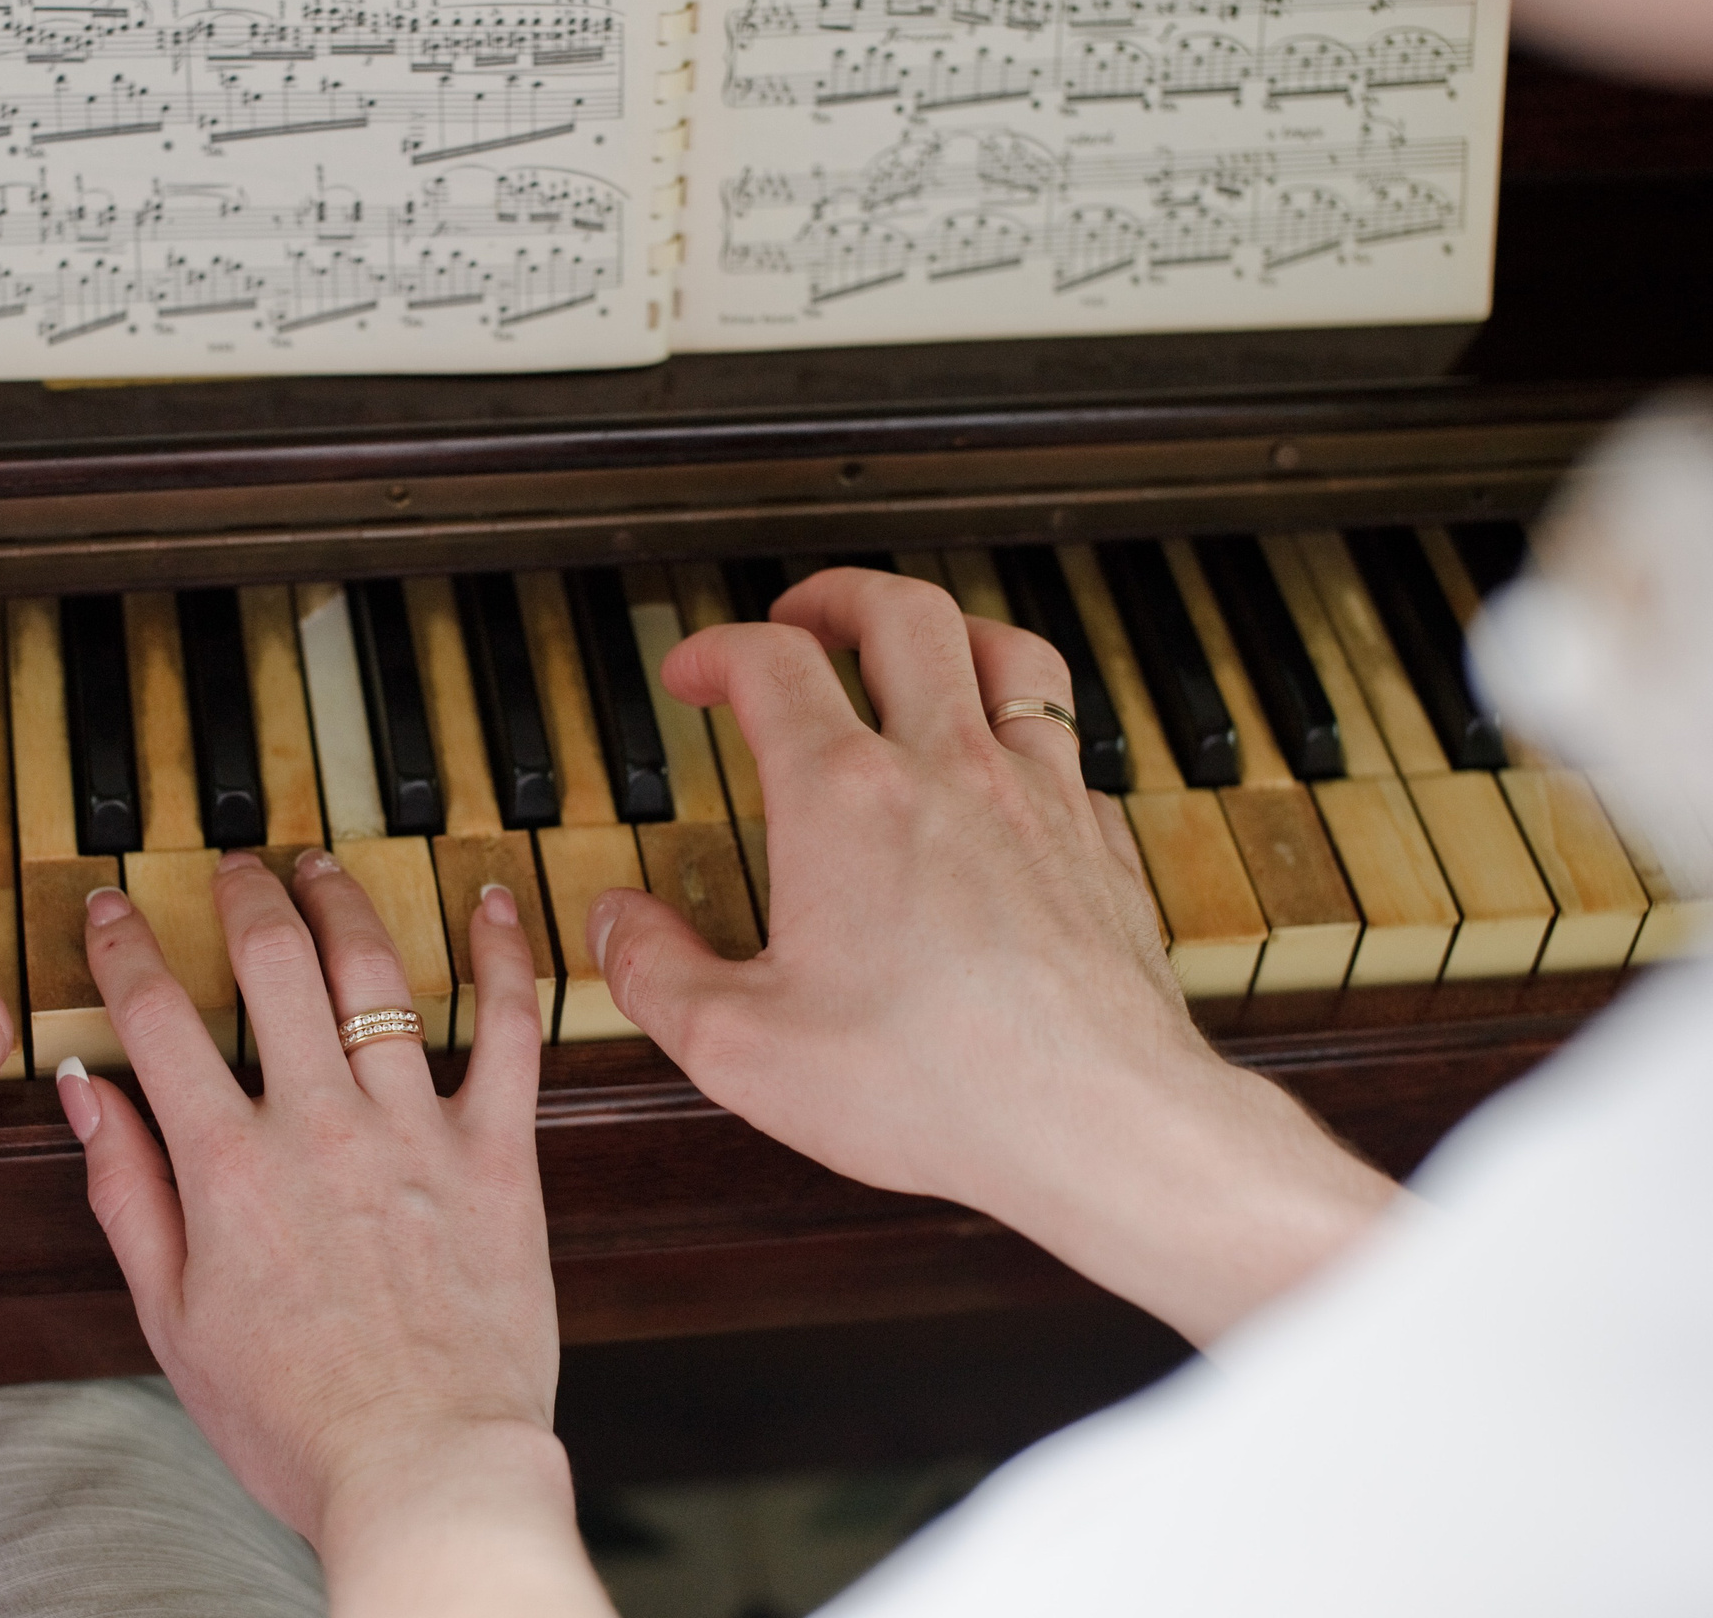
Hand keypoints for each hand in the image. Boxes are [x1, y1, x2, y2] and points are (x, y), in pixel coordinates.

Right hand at [67, 848, 611, 1617]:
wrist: (423, 1470)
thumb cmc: (296, 1419)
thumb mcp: (172, 1317)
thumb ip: (127, 1194)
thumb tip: (89, 1095)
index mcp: (229, 1165)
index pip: (157, 1017)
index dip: (124, 947)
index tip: (110, 910)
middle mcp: (319, 1125)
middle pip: (270, 963)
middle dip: (242, 897)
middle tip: (232, 869)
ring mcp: (414, 1129)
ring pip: (374, 972)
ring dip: (340, 903)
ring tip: (320, 867)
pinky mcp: (500, 1152)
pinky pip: (507, 1028)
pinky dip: (499, 955)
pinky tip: (488, 904)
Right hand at [588, 567, 1398, 1344]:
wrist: (1099, 1122)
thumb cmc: (932, 1085)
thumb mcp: (740, 1048)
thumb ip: (656, 973)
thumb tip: (616, 924)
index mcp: (845, 797)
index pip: (770, 663)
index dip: (715, 648)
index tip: (691, 671)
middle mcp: (949, 769)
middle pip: (901, 613)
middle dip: (836, 595)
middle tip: (800, 616)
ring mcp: (1039, 796)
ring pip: (1007, 652)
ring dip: (950, 631)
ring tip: (916, 649)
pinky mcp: (1100, 843)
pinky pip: (1065, 743)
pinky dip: (1021, 730)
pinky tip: (1002, 772)